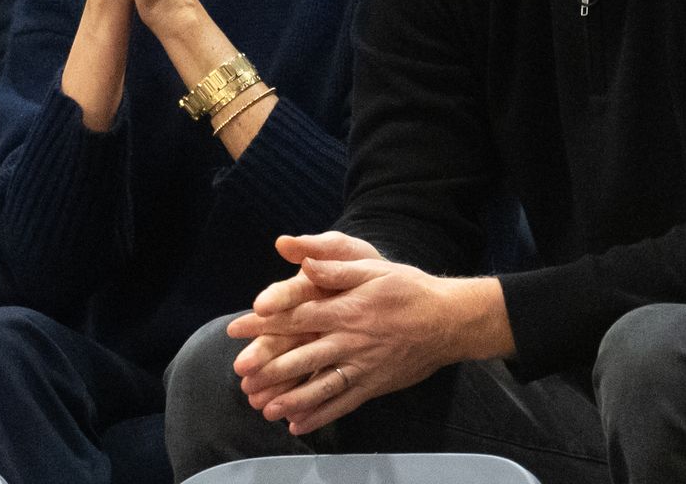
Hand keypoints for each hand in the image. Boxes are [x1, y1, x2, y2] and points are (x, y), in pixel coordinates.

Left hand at [227, 232, 512, 434]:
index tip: (238, 326)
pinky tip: (298, 424)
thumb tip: (304, 262)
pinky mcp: (374, 385)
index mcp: (347, 308)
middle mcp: (350, 340)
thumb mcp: (374, 268)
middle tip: (241, 373)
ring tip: (262, 407)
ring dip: (289, 397)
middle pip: (302, 354)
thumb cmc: (408, 288)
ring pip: (319, 385)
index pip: (297, 315)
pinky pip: (342, 403)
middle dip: (268, 365)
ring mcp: (362, 366)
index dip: (265, 321)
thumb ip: (336, 268)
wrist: (448, 320)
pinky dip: (319, 415)